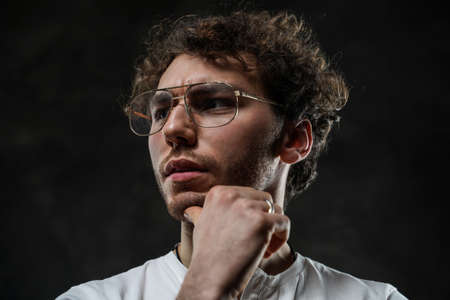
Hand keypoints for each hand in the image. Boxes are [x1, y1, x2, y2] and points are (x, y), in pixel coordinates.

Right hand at [177, 185, 289, 299]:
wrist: (211, 278)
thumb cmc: (207, 256)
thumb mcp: (200, 226)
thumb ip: (204, 212)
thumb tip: (192, 210)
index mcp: (218, 193)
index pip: (249, 194)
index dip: (251, 214)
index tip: (244, 233)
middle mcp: (231, 196)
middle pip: (264, 199)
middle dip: (265, 219)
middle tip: (255, 242)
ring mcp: (247, 208)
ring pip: (276, 210)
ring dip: (273, 230)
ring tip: (262, 249)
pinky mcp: (262, 222)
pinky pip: (284, 222)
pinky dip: (282, 237)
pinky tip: (268, 252)